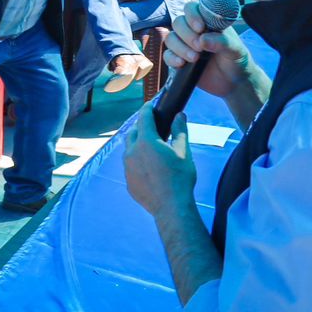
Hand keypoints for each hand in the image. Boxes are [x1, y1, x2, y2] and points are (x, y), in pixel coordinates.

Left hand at [123, 102, 196, 217]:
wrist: (171, 207)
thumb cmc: (180, 178)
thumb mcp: (183, 152)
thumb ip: (180, 131)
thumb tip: (179, 115)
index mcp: (146, 141)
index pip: (144, 118)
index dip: (147, 109)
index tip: (150, 104)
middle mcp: (132, 152)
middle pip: (133, 132)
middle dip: (141, 127)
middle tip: (152, 127)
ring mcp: (127, 167)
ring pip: (129, 150)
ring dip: (137, 145)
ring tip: (149, 148)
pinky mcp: (128, 181)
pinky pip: (130, 166)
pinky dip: (137, 162)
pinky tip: (148, 169)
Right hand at [164, 0, 252, 99]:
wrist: (234, 82)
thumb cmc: (236, 60)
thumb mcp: (236, 49)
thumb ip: (223, 42)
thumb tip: (203, 40)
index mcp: (207, 21)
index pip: (192, 8)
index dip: (192, 15)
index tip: (200, 28)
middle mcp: (194, 30)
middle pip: (178, 22)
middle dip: (187, 35)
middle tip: (200, 47)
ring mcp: (185, 45)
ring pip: (171, 38)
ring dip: (180, 47)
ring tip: (195, 58)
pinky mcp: (179, 59)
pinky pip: (167, 55)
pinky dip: (172, 58)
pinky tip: (182, 64)